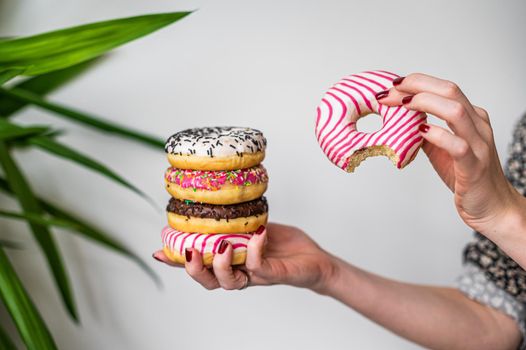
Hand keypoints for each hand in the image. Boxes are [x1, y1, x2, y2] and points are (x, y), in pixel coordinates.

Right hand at [153, 223, 335, 292]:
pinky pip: (258, 267)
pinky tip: (256, 235)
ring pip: (229, 282)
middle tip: (188, 252)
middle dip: (193, 269)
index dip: (178, 262)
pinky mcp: (274, 274)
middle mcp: (240, 273)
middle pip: (208, 282)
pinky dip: (253, 250)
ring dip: (219, 265)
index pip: (201, 266)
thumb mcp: (255, 229)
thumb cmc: (285, 246)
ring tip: (219, 246)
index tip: (159, 250)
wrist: (315, 260)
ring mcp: (256, 276)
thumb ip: (236, 223)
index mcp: (232, 262)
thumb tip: (216, 204)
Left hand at [376, 73, 523, 235]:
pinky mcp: (474, 167)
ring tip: (402, 106)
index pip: (444, 88)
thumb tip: (400, 119)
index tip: (392, 87)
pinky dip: (438, 135)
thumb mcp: (440, 149)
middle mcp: (477, 125)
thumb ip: (424, 132)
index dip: (416, 83)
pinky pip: (458, 146)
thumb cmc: (466, 176)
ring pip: (456, 111)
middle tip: (390, 92)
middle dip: (417, 86)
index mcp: (471, 117)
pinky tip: (420, 132)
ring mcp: (478, 144)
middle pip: (450, 91)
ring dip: (425, 103)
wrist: (493, 207)